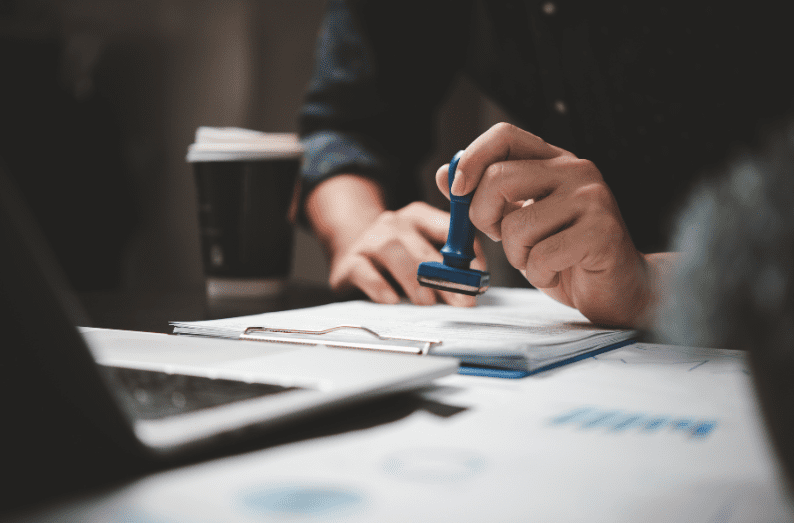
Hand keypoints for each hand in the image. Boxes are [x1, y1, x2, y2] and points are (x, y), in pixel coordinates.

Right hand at [328, 201, 485, 305]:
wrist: (349, 252)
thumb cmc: (397, 258)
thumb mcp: (423, 252)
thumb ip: (448, 263)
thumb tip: (475, 285)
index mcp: (419, 216)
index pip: (450, 229)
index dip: (468, 256)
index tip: (478, 281)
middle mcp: (394, 223)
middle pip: (423, 248)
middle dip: (445, 278)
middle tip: (461, 301)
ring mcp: (369, 240)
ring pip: (393, 253)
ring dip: (414, 280)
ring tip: (428, 303)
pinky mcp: (349, 261)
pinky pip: (363, 271)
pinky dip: (378, 285)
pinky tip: (392, 300)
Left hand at [436, 123, 650, 325]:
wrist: (618, 289)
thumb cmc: (565, 254)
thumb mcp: (518, 221)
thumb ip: (486, 196)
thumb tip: (445, 175)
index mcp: (554, 161)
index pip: (504, 135)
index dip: (471, 158)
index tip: (457, 190)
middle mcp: (576, 171)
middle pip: (499, 179)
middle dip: (485, 218)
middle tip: (502, 237)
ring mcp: (592, 199)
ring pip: (516, 225)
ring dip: (517, 255)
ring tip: (541, 258)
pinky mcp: (602, 233)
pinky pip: (541, 256)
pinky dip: (539, 274)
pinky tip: (558, 271)